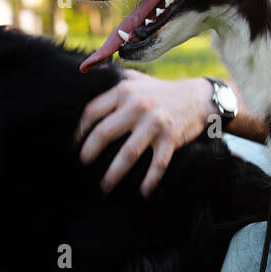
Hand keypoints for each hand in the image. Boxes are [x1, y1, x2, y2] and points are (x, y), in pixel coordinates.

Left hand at [75, 70, 214, 196]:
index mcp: (124, 91)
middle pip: (104, 133)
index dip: (79, 130)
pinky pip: (158, 164)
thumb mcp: (136, 79)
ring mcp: (155, 122)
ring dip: (114, 173)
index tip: (72, 145)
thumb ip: (113, 80)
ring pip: (128, 153)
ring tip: (105, 186)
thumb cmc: (160, 91)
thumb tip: (84, 82)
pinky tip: (143, 192)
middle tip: (82, 165)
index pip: (92, 111)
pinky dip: (150, 180)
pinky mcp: (171, 137)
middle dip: (89, 152)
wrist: (197, 97)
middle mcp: (138, 105)